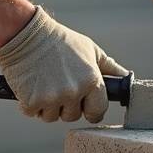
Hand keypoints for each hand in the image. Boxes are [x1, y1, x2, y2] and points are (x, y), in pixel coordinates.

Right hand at [0, 7, 127, 122]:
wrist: (26, 35)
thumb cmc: (60, 42)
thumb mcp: (89, 50)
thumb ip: (109, 67)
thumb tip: (126, 78)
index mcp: (91, 80)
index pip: (97, 111)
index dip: (91, 109)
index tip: (84, 105)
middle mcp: (73, 92)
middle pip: (73, 116)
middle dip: (67, 105)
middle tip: (59, 85)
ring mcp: (52, 98)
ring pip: (52, 116)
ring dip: (48, 106)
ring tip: (45, 83)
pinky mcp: (31, 102)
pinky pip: (33, 113)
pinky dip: (30, 103)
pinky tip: (31, 86)